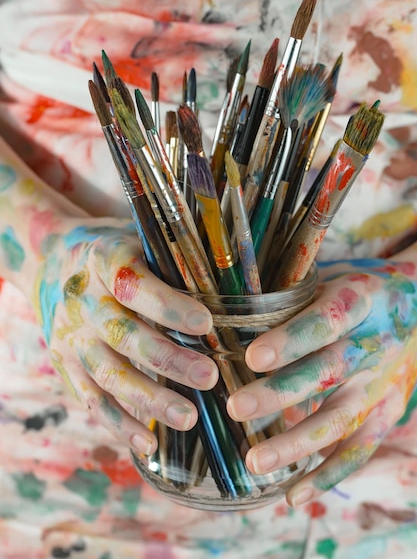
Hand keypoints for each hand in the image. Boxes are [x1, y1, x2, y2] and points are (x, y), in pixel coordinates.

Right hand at [37, 217, 217, 454]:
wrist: (51, 265)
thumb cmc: (116, 256)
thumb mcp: (138, 243)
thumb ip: (173, 264)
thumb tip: (235, 291)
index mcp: (104, 261)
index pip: (136, 284)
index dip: (169, 306)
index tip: (207, 323)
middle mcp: (83, 301)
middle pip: (124, 335)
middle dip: (168, 359)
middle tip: (209, 377)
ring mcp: (71, 337)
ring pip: (109, 374)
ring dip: (149, 398)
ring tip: (188, 418)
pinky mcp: (65, 365)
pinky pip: (92, 400)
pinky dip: (119, 424)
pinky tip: (149, 444)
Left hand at [227, 257, 416, 505]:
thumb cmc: (356, 291)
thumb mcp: (330, 279)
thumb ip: (290, 297)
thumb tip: (229, 313)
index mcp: (357, 302)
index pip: (322, 322)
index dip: (289, 341)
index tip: (252, 357)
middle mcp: (371, 345)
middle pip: (327, 373)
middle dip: (280, 393)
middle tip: (236, 407)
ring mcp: (380, 384)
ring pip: (341, 420)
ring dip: (297, 443)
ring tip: (254, 462)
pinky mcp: (386, 413)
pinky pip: (358, 450)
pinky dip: (327, 475)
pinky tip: (292, 494)